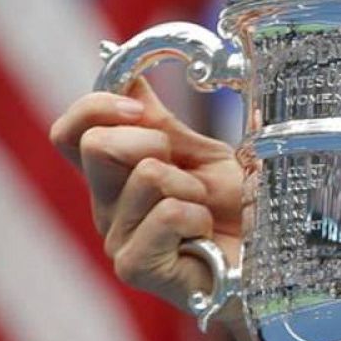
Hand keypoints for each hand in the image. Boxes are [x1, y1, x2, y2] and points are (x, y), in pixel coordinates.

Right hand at [50, 79, 242, 317]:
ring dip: (192, 186)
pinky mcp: (135, 267)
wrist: (270, 257)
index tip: (139, 105)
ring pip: (145, 175)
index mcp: (115, 175)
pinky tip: (204, 236)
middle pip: (96, 145)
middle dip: (154, 141)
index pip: (70, 132)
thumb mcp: (201, 154)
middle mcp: (106, 206)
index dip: (97, 106)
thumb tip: (126, 73)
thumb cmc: (237, 209)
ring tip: (206, 211)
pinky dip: (198, 216)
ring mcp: (117, 238)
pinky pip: (168, 213)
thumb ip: (160, 122)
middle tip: (188, 171)